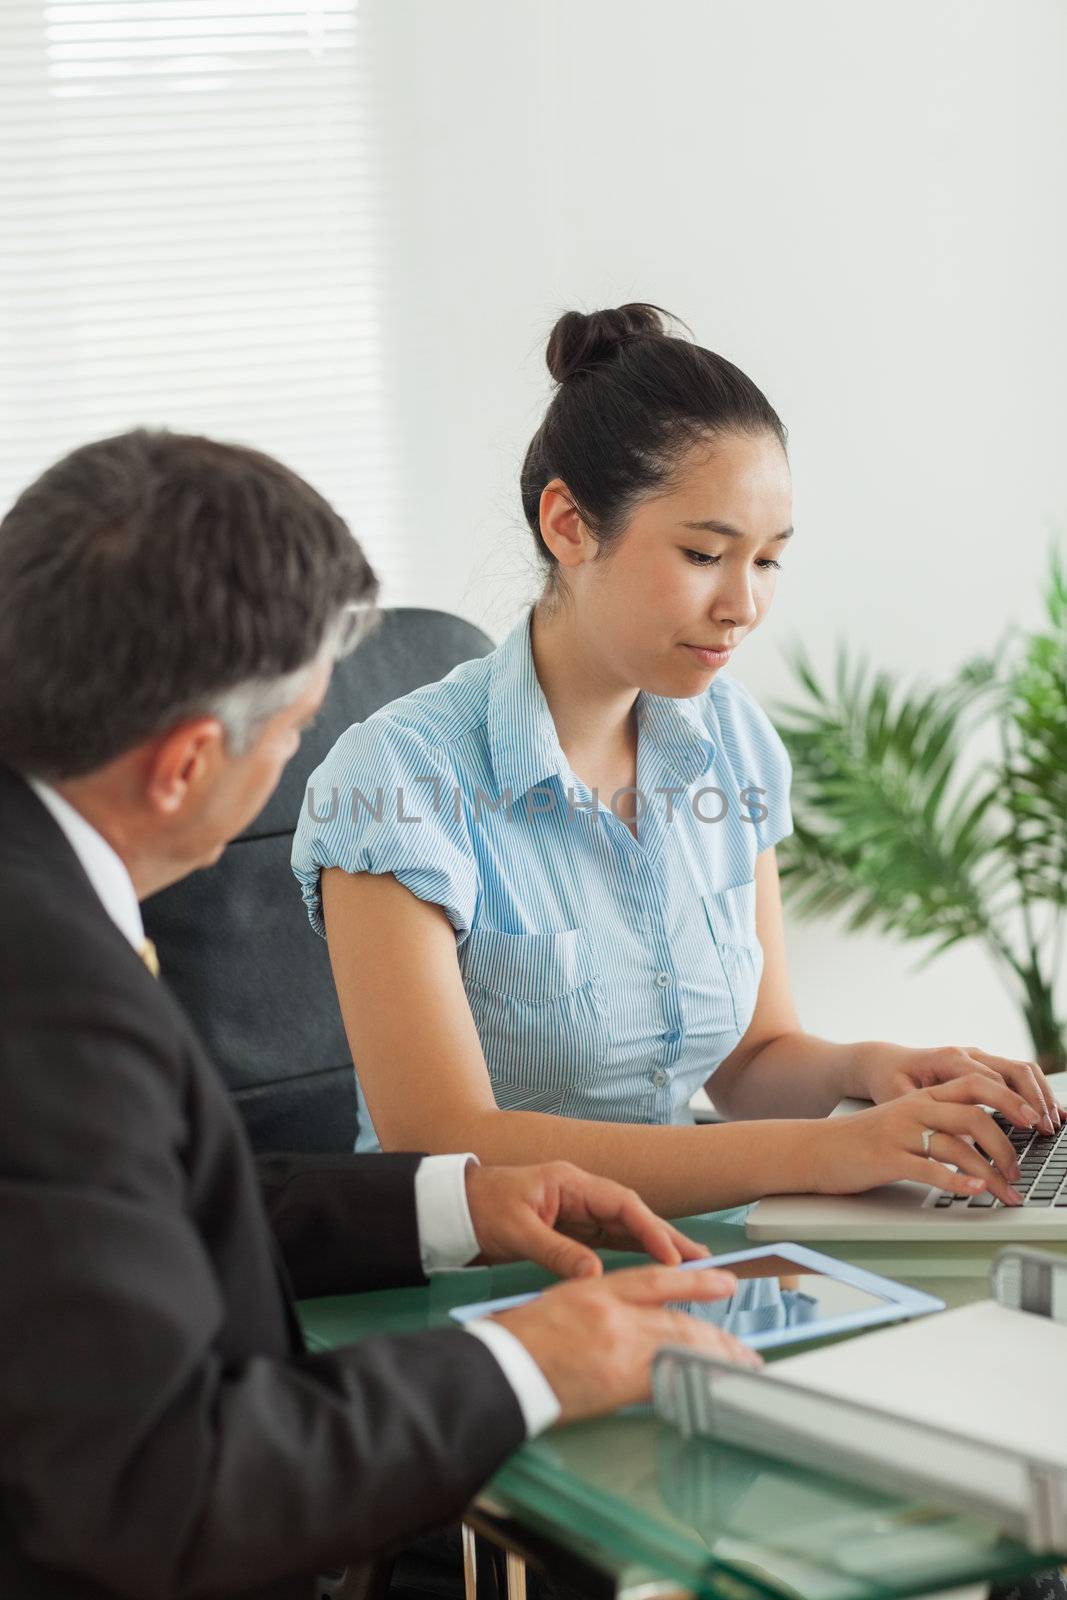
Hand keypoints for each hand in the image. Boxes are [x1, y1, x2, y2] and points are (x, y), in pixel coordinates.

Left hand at [464, 1160, 710, 1277]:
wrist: (455, 1207)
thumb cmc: (482, 1208)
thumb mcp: (517, 1230)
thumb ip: (556, 1251)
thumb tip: (594, 1274)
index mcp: (571, 1183)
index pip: (622, 1204)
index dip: (650, 1228)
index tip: (672, 1254)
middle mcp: (582, 1195)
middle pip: (634, 1215)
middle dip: (667, 1237)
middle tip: (702, 1260)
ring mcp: (580, 1213)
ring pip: (627, 1231)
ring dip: (657, 1248)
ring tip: (691, 1268)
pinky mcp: (574, 1231)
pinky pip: (611, 1243)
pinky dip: (636, 1255)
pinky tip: (656, 1269)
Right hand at [493, 1263, 761, 1423]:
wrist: (502, 1367)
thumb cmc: (519, 1339)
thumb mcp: (560, 1303)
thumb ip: (598, 1308)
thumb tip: (627, 1324)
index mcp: (598, 1290)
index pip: (657, 1280)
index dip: (695, 1281)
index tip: (723, 1281)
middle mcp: (615, 1313)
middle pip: (678, 1320)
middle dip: (715, 1334)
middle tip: (742, 1346)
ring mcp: (620, 1346)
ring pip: (681, 1348)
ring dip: (714, 1359)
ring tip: (738, 1367)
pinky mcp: (620, 1381)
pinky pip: (669, 1380)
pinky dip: (693, 1383)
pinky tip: (709, 1388)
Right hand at [814, 1072, 1045, 1205]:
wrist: (814, 1148)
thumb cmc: (862, 1140)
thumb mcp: (903, 1120)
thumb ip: (939, 1122)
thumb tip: (985, 1138)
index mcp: (922, 1097)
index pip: (975, 1086)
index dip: (1010, 1100)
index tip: (1036, 1121)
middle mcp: (914, 1109)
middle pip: (973, 1116)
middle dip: (1006, 1144)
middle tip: (1021, 1168)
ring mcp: (901, 1133)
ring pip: (958, 1147)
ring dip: (990, 1173)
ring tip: (1006, 1192)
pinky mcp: (888, 1159)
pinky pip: (931, 1170)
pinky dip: (958, 1182)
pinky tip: (974, 1191)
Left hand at [860, 1042, 1061, 1132]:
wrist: (885, 1062)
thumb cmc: (889, 1081)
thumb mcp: (896, 1098)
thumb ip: (920, 1112)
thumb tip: (945, 1135)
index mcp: (946, 1059)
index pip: (988, 1080)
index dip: (1011, 1102)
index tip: (1029, 1123)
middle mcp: (966, 1054)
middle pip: (1011, 1070)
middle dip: (1033, 1099)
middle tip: (1046, 1128)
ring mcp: (977, 1057)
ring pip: (1020, 1069)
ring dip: (1040, 1094)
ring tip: (1055, 1122)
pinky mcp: (984, 1065)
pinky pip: (1017, 1074)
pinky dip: (1036, 1090)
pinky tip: (1049, 1112)